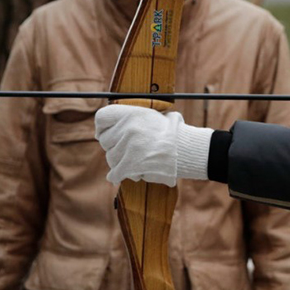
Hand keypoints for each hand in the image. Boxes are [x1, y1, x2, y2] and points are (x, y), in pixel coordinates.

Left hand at [94, 105, 212, 184]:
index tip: (103, 133)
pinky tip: (124, 175)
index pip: (102, 117)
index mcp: (132, 113)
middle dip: (114, 147)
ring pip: (111, 158)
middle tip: (127, 150)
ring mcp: (129, 147)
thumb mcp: (154, 115)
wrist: (187, 150)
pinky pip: (115, 173)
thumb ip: (132, 118)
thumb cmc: (173, 133)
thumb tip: (108, 126)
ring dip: (120, 162)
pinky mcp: (131, 165)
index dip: (101, 127)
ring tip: (137, 161)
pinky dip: (118, 175)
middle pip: (105, 141)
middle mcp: (128, 128)